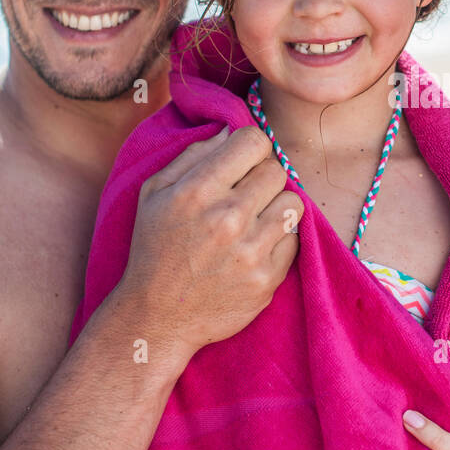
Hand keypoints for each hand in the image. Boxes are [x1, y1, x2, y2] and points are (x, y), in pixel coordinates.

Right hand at [114, 125, 302, 355]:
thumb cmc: (155, 249)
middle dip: (263, 176)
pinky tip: (256, 246)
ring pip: (293, 202)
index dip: (251, 146)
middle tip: (246, 194)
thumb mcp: (154, 194)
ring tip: (255, 219)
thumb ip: (192, 156)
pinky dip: (280, 239)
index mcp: (197, 191)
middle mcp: (227, 218)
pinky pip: (294, 238)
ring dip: (276, 206)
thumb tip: (230, 132)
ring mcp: (250, 251)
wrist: (157, 317)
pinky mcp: (267, 279)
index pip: (254, 141)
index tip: (243, 161)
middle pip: (277, 170)